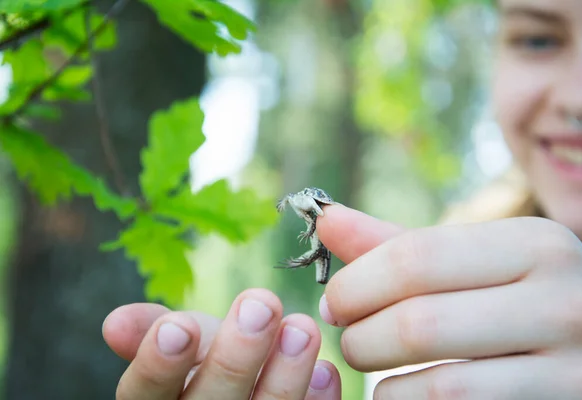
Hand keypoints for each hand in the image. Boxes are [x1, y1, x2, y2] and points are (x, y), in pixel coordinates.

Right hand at [103, 288, 341, 398]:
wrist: (243, 392)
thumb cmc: (208, 368)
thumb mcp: (180, 348)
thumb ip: (154, 335)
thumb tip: (114, 322)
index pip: (144, 396)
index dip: (158, 365)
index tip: (179, 325)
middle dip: (234, 357)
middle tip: (261, 303)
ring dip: (284, 376)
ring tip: (302, 328)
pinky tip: (325, 372)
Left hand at [316, 205, 581, 398]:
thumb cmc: (521, 295)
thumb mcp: (476, 261)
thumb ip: (399, 244)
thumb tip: (327, 220)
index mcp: (535, 244)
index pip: (415, 259)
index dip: (356, 285)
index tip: (333, 303)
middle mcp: (564, 301)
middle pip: (420, 323)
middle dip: (361, 337)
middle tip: (349, 338)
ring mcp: (575, 368)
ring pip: (441, 386)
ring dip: (383, 382)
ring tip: (373, 366)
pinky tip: (407, 391)